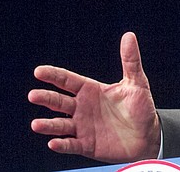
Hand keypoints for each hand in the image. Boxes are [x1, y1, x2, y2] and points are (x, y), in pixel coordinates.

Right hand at [28, 32, 160, 162]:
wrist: (147, 135)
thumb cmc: (140, 107)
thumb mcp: (136, 82)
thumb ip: (130, 60)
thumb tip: (129, 35)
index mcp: (91, 90)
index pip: (68, 80)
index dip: (54, 75)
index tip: (39, 71)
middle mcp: (82, 108)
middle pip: (59, 102)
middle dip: (46, 98)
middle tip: (33, 95)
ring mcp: (82, 127)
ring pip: (60, 125)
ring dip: (48, 125)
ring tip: (36, 124)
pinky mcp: (86, 144)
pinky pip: (71, 144)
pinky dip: (62, 144)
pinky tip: (53, 142)